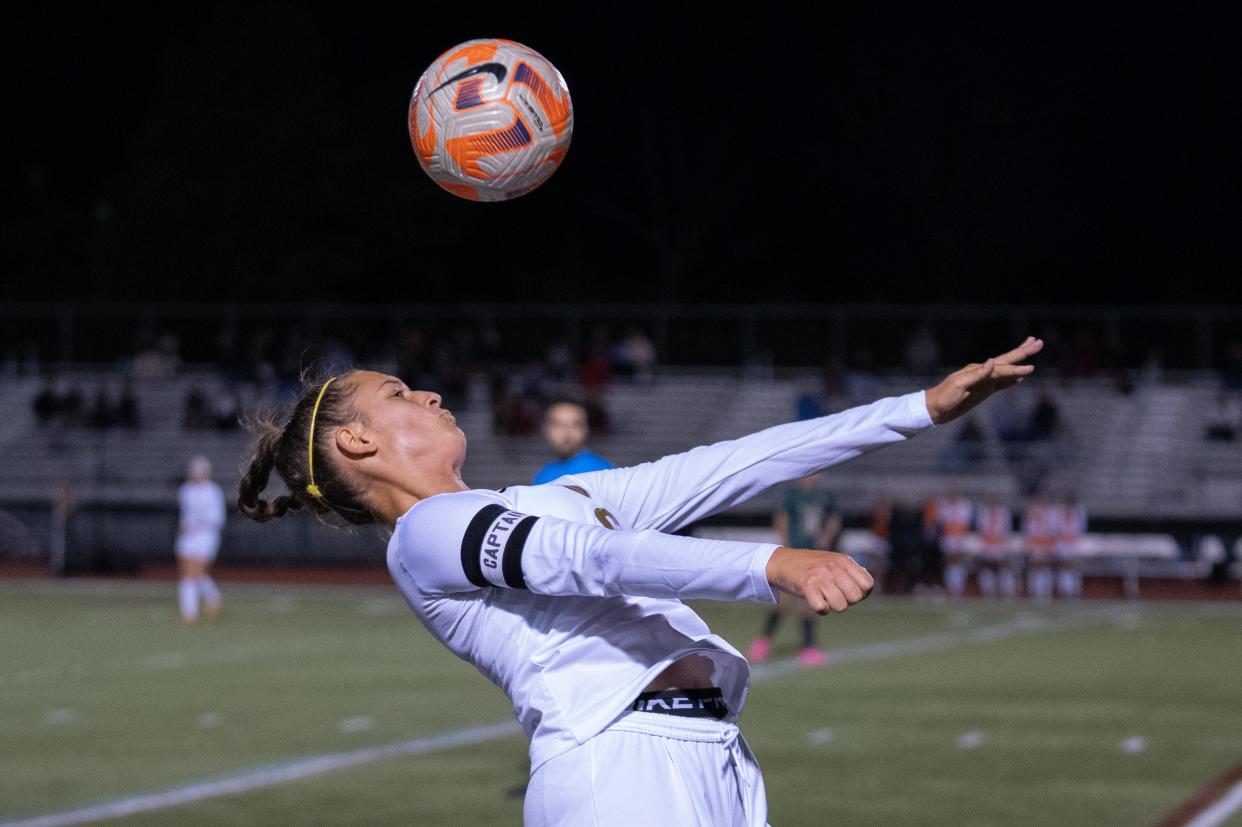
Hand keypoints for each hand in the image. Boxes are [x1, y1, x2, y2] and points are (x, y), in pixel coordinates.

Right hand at [764, 547, 874, 614]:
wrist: (782, 562)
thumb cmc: (811, 565)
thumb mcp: (833, 561)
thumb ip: (851, 572)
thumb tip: (868, 587)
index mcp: (844, 561)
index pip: (868, 585)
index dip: (861, 593)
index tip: (848, 591)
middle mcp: (834, 567)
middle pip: (856, 597)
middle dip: (846, 601)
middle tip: (834, 594)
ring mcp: (821, 576)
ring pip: (841, 606)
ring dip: (832, 606)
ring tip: (823, 596)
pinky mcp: (807, 587)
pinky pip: (823, 609)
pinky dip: (819, 609)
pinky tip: (814, 600)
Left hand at [924, 336, 1043, 424]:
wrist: (935, 408)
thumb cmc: (945, 397)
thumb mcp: (959, 386)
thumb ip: (976, 374)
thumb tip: (992, 361)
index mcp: (978, 370)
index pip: (1001, 368)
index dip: (1016, 368)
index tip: (1032, 368)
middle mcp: (983, 372)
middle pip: (1007, 360)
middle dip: (1023, 352)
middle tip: (1039, 342)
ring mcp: (984, 380)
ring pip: (1006, 368)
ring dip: (1020, 360)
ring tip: (1031, 349)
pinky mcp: (984, 390)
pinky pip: (1002, 382)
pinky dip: (1012, 378)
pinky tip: (1019, 377)